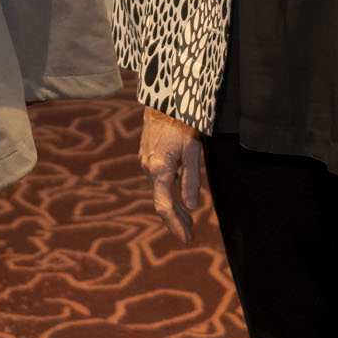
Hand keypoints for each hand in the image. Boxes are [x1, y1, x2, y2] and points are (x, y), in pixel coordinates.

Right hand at [137, 107, 206, 239]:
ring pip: (159, 188)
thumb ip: (191, 179)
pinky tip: (180, 188)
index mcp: (159, 171)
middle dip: (176, 218)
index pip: (165, 207)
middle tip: (190, 232)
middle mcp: (148, 168)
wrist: (163, 98)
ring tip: (188, 215)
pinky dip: (169, 188)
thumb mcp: (192, 151)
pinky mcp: (147, 153)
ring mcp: (145, 160)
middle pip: (161, 201)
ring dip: (173, 203)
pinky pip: (158, 176)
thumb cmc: (181, 122)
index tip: (186, 238)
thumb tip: (191, 206)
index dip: (175, 225)